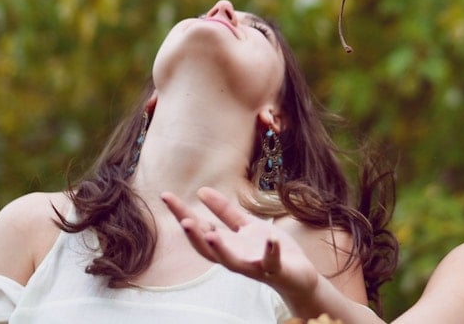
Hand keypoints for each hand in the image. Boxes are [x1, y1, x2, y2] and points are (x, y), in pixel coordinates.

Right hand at [161, 188, 318, 299]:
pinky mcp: (274, 269)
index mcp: (226, 244)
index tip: (166, 196)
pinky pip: (271, 261)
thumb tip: (200, 191)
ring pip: (232, 261)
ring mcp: (253, 265)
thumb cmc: (267, 249)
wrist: (297, 273)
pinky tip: (271, 238)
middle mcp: (234, 257)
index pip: (200, 228)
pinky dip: (271, 251)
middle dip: (195, 236)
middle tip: (183, 220)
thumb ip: (224, 212)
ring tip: (211, 234)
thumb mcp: (245, 225)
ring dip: (221, 249)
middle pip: (208, 248)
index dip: (182, 213)